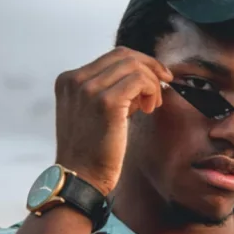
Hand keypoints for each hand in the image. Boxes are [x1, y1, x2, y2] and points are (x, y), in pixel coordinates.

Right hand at [53, 47, 172, 194]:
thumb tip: (142, 80)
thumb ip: (111, 92)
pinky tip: (149, 109)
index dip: (140, 64)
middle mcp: (75, 80)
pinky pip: (139, 80)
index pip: (112, 57)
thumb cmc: (92, 150)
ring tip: (152, 105)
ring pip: (134, 66)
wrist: (80, 178)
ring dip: (151, 82)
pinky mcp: (105, 102)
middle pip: (124, 55)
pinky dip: (151, 90)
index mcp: (69, 80)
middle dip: (150, 67)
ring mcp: (88, 89)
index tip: (156, 78)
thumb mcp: (94, 112)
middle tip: (165, 84)